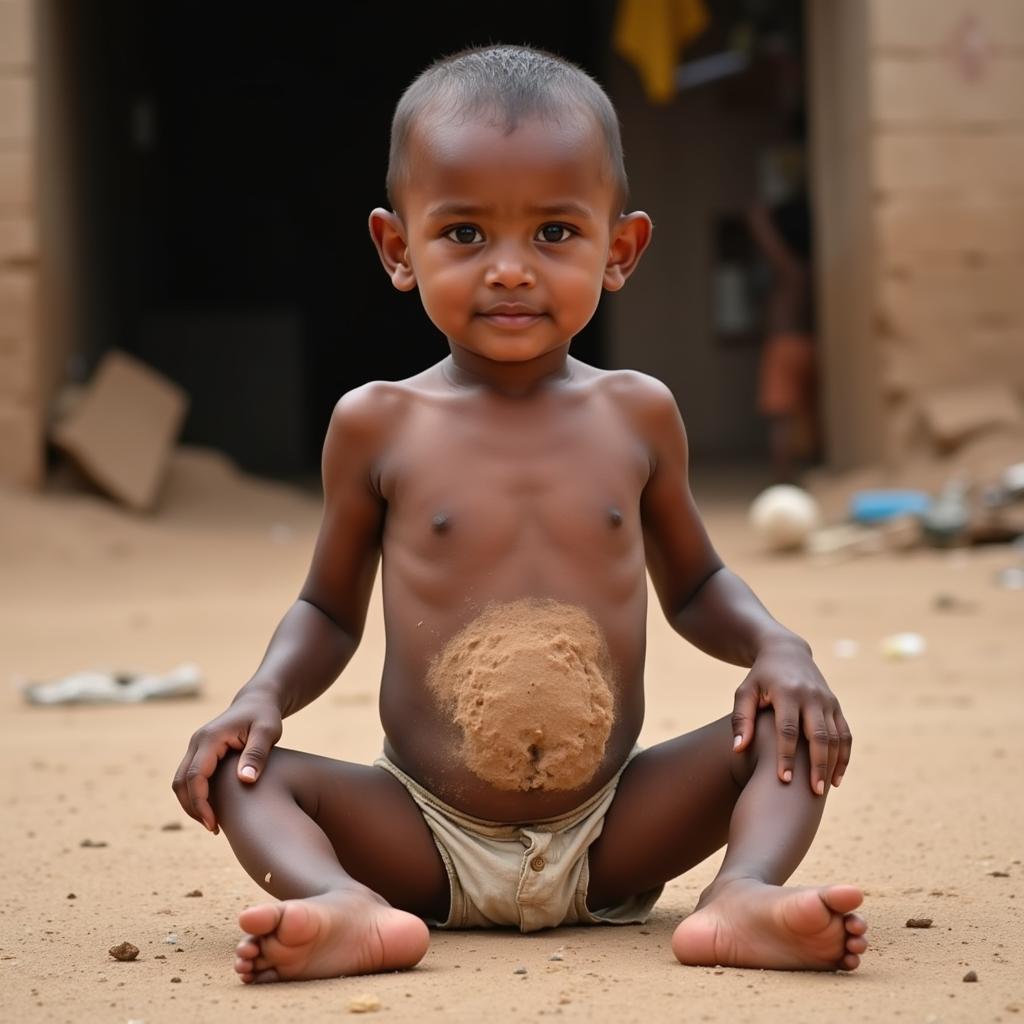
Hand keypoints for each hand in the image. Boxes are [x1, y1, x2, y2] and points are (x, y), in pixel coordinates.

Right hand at [171, 694, 282, 832]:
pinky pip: (189, 778)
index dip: (201, 803)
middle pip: (181, 782)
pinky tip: (214, 809)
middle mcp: (197, 742)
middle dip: (193, 808)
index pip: (196, 776)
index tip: (213, 823)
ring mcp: (195, 747)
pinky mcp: (199, 753)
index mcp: (210, 737)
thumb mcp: (268, 731)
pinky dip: (196, 796)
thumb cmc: (265, 716)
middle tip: (213, 828)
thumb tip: (246, 780)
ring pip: (181, 782)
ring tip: (213, 823)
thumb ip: (256, 754)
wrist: (257, 701)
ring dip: (192, 804)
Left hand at [731, 638, 850, 794]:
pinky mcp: (836, 706)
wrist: (786, 652)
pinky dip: (844, 756)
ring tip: (823, 791)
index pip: (788, 729)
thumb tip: (738, 749)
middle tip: (813, 792)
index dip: (786, 755)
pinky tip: (836, 779)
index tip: (783, 779)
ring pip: (836, 737)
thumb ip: (741, 719)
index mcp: (787, 692)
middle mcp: (811, 696)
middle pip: (818, 735)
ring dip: (832, 765)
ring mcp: (827, 701)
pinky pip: (845, 734)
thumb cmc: (759, 678)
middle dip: (817, 765)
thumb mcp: (745, 692)